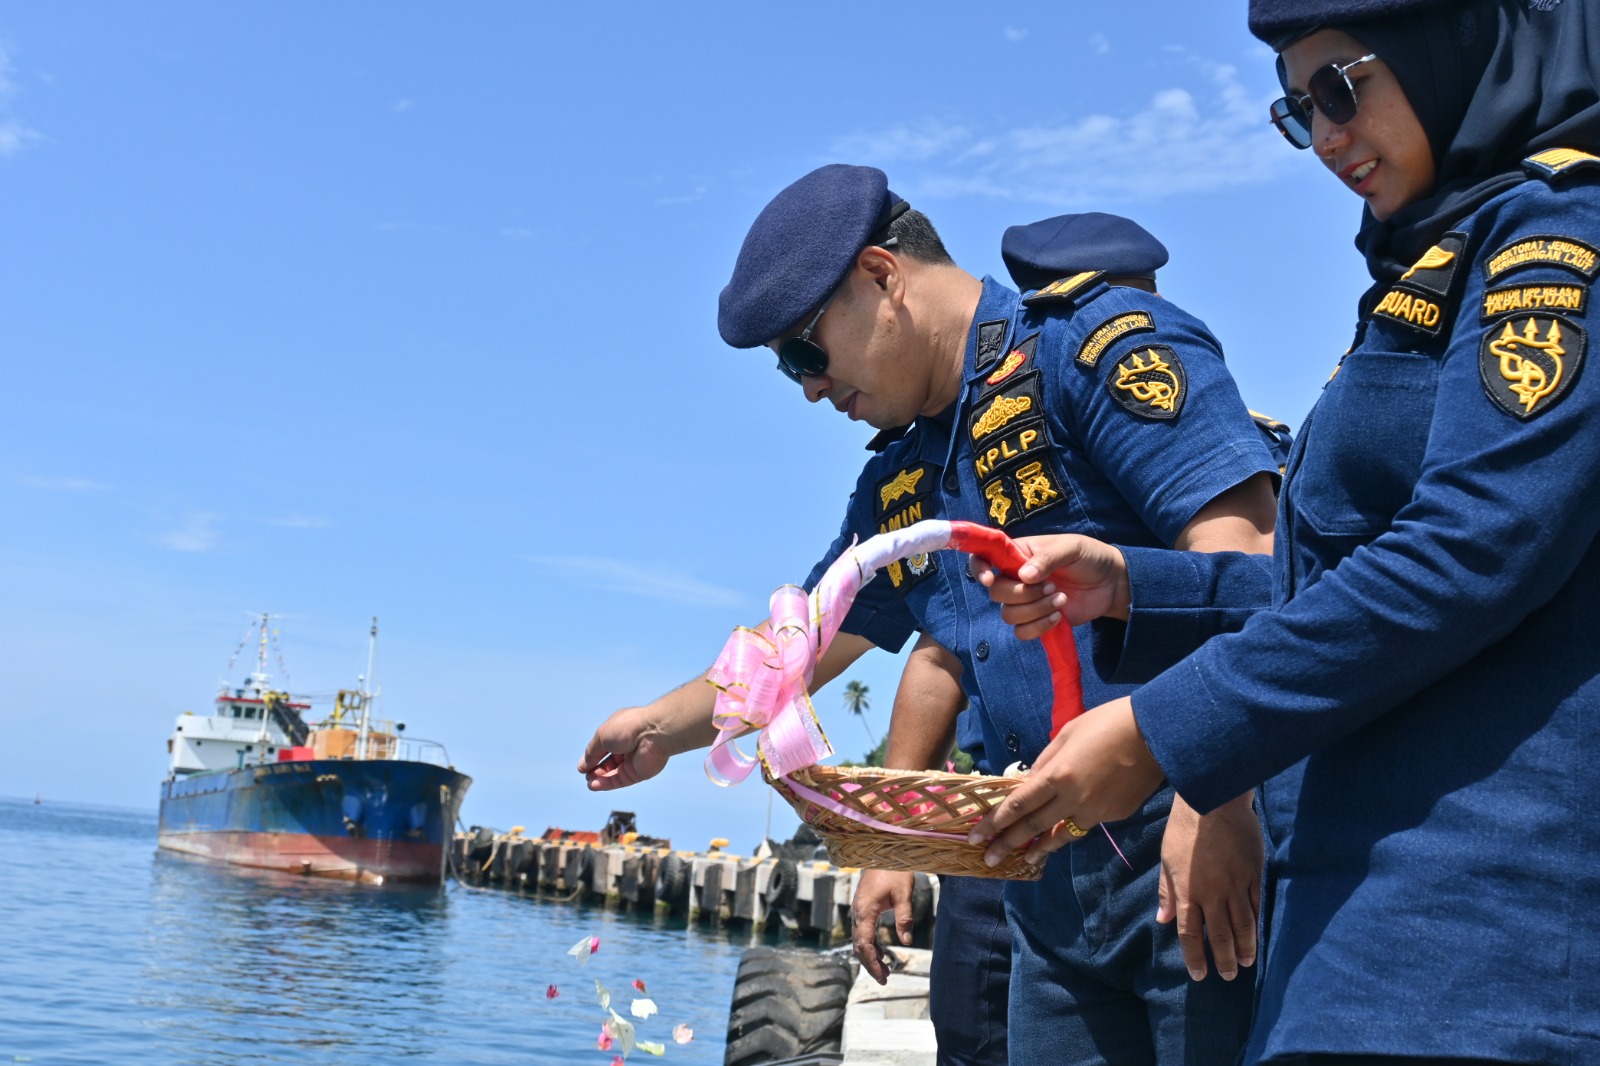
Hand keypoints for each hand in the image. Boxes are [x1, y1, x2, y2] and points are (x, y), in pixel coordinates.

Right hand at [577, 707, 670, 790]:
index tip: (582, 766)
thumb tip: (583, 765)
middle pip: (608, 761)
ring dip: (599, 778)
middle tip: (586, 775)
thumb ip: (591, 752)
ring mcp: (633, 760)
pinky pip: (619, 780)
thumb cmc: (628, 728)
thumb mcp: (602, 736)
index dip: (592, 756)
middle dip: (595, 769)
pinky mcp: (638, 773)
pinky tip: (594, 785)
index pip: (603, 746)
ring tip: (589, 782)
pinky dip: (606, 783)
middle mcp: (627, 745)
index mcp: (620, 731)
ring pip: (613, 773)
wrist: (653, 734)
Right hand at [849, 868, 913, 983]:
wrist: (882, 851)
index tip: (883, 976)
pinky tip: (881, 953)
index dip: (872, 963)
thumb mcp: (903, 893)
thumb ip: (904, 918)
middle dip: (870, 964)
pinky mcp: (863, 908)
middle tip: (885, 979)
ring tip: (886, 971)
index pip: (864, 945)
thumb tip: (907, 941)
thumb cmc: (894, 870)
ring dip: (870, 956)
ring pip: (860, 940)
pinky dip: (871, 945)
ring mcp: (859, 910)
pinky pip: (863, 932)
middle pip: (859, 946)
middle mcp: (858, 913)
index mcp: (865, 911)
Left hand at [967, 696, 1163, 865]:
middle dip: (1008, 845)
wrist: (1158, 734)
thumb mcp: (1067, 734)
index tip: (976, 836)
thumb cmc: (1108, 723)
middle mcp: (1074, 799)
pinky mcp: (1116, 815)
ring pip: (1063, 834)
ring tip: (1027, 859)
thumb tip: (1029, 783)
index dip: (995, 823)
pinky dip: (1075, 824)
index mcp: (1058, 776)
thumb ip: (1045, 762)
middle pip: (1034, 828)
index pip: (1018, 805)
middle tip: (989, 859)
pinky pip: (1089, 822)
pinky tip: (1071, 824)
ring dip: (1042, 847)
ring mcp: (1097, 812)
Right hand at [969, 534, 1130, 637]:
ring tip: (1060, 599)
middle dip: (1022, 593)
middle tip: (1050, 586)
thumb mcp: (1072, 548)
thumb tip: (1024, 576)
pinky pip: (1022, 632)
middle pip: (996, 592)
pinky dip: (1039, 627)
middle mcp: (1016, 578)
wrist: (1112, 584)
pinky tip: (1059, 617)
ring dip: (1035, 610)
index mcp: (1018, 554)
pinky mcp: (1037, 621)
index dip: (979, 569)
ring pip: (1008, 615)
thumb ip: (1047, 558)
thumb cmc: (1090, 557)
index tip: (991, 579)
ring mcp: (1025, 601)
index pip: (984, 558)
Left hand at [1158, 791, 1261, 981]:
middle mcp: (1213, 893)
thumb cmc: (1184, 829)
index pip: (1190, 933)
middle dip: (1224, 959)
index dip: (1195, 957)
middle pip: (1220, 935)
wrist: (1214, 802)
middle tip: (1229, 976)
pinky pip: (1257, 905)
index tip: (1200, 974)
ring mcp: (1237, 885)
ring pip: (1243, 925)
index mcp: (1188, 891)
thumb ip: (1168, 891)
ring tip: (1247, 963)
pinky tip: (1258, 936)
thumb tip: (1163, 919)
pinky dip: (1257, 924)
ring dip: (1245, 947)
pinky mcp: (1254, 874)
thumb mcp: (1167, 859)